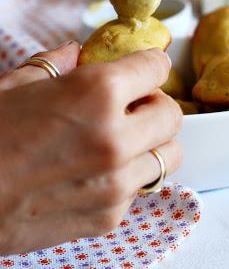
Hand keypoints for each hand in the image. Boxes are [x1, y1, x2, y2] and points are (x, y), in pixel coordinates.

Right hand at [0, 43, 182, 254]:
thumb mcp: (15, 85)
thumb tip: (78, 51)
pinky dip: (129, 178)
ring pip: (169, 157)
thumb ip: (56, 64)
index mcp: (96, 92)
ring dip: (153, 144)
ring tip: (125, 141)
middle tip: (135, 106)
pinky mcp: (108, 217)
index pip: (155, 67)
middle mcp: (116, 137)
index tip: (146, 66)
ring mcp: (116, 182)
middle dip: (157, 105)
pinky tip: (100, 173)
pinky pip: (140, 190)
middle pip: (173, 115)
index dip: (150, 63)